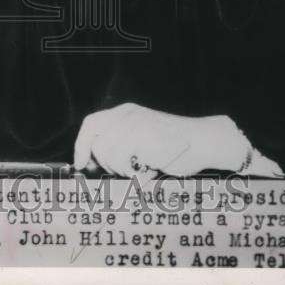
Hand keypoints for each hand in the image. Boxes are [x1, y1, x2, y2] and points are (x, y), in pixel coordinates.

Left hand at [73, 103, 246, 177]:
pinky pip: (122, 161)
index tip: (81, 164)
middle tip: (124, 170)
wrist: (203, 141)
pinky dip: (134, 173)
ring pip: (107, 154)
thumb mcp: (142, 138)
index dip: (81, 145)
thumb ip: (119, 144)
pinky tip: (149, 169)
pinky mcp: (142, 137)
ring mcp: (134, 124)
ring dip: (122, 169)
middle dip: (104, 163)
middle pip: (96, 142)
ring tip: (141, 168)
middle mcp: (128, 115)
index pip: (91, 123)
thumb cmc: (174, 147)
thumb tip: (90, 163)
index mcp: (126, 112)